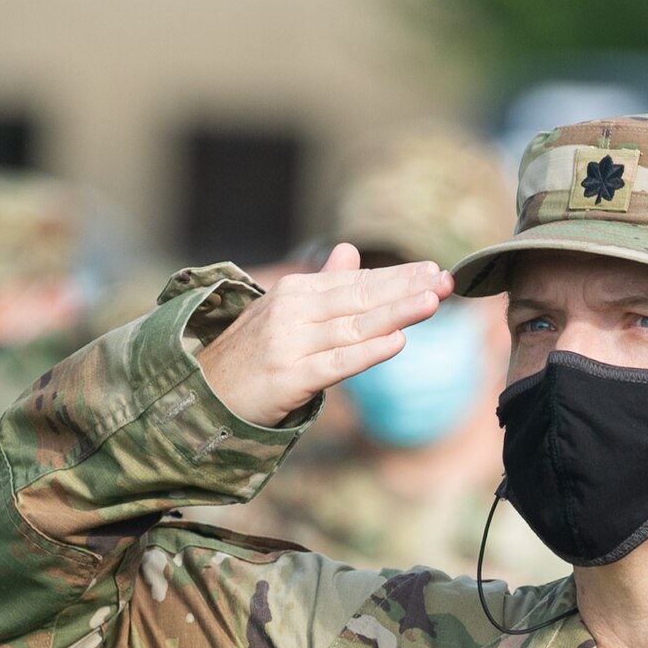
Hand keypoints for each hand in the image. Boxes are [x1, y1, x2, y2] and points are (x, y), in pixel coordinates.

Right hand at [196, 242, 453, 427]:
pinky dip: (366, 352)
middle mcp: (292, 312)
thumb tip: (348, 251)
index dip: (397, 276)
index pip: (355, 281)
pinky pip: (335, 364)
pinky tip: (395, 342)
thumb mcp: (282, 312)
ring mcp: (288, 344)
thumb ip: (322, 285)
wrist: (203, 396)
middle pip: (359, 298)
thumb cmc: (249, 356)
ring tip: (431, 303)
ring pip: (353, 327)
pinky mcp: (287, 379)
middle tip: (445, 281)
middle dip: (405, 289)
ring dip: (394, 314)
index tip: (435, 270)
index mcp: (295, 292)